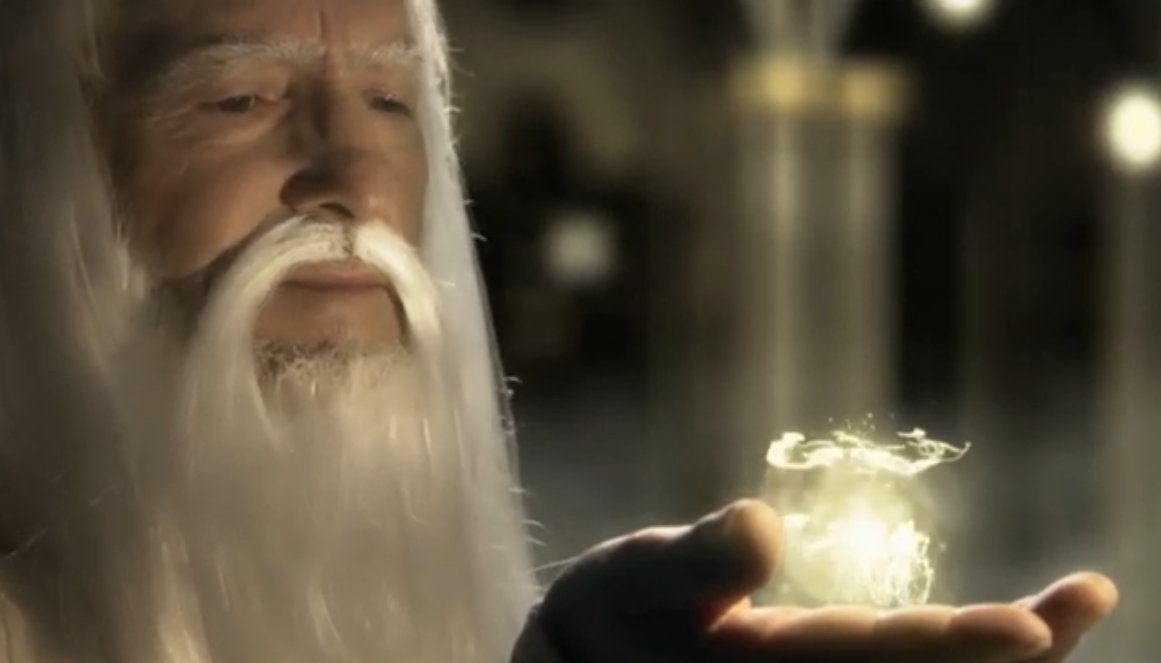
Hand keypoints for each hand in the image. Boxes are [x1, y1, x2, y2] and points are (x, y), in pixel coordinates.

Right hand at [532, 500, 1116, 662]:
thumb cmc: (613, 618)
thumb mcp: (632, 581)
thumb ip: (693, 561)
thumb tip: (762, 523)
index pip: (873, 661)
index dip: (955, 649)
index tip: (1033, 627)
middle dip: (1016, 659)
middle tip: (1088, 598)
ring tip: (1070, 613)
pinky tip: (1003, 640)